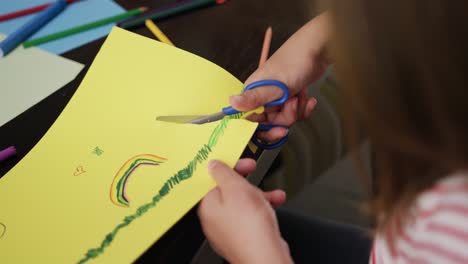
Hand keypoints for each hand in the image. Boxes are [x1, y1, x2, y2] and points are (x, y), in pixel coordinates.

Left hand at [197, 159, 291, 263]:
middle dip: (244, 180)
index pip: (210, 180)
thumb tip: (213, 165)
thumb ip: (223, 173)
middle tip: (252, 169)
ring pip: (242, 203)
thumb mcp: (236, 188)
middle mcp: (214, 219)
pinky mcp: (242, 237)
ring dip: (258, 193)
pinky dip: (263, 207)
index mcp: (207, 205)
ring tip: (269, 193)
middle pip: (227, 190)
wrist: (266, 256)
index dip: (224, 167)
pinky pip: (251, 216)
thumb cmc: (250, 228)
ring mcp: (228, 229)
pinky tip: (274, 203)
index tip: (235, 161)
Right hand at [230, 13, 329, 140]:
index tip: (278, 130)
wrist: (318, 50)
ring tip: (300, 96)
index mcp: (252, 93)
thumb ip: (253, 98)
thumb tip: (231, 103)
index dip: (263, 129)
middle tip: (293, 106)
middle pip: (270, 122)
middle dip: (285, 118)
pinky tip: (308, 98)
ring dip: (296, 111)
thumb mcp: (275, 85)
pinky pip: (294, 113)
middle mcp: (262, 96)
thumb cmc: (294, 62)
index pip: (250, 120)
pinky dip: (303, 107)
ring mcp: (276, 97)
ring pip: (284, 119)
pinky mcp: (289, 97)